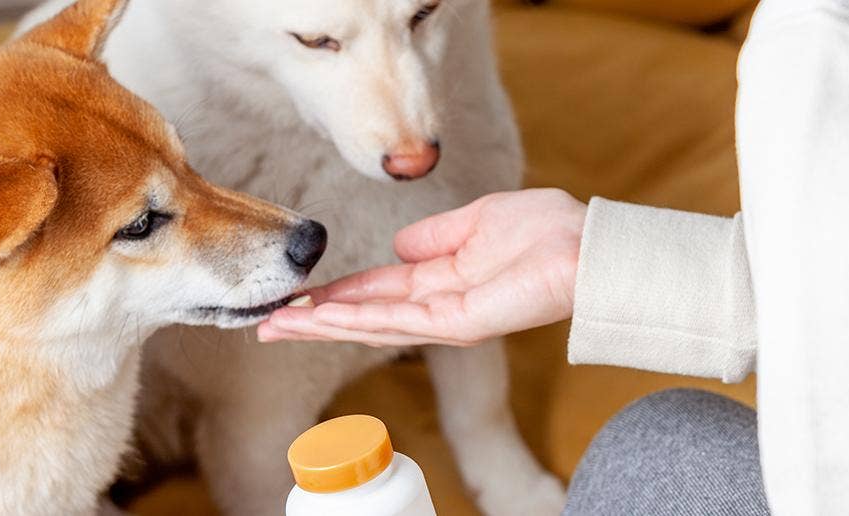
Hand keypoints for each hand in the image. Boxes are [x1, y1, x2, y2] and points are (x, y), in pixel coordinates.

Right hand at [257, 188, 586, 346]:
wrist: (581, 244)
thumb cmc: (542, 229)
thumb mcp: (476, 221)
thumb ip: (434, 236)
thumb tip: (400, 245)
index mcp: (439, 279)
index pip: (374, 292)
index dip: (335, 295)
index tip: (297, 295)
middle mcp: (435, 304)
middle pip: (362, 315)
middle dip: (314, 319)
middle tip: (267, 323)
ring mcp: (444, 318)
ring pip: (370, 325)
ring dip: (322, 325)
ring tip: (278, 325)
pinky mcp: (457, 324)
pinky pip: (396, 323)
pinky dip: (356, 321)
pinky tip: (321, 318)